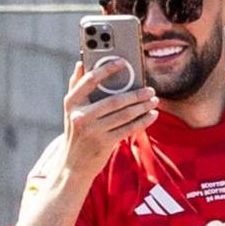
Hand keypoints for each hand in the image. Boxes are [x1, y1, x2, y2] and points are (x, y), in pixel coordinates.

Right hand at [59, 61, 157, 179]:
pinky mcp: (104, 143)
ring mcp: (92, 130)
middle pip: (114, 100)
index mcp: (71, 102)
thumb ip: (76, 87)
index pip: (89, 81)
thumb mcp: (71, 110)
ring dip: (143, 106)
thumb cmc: (77, 131)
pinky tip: (152, 115)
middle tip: (150, 90)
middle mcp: (80, 115)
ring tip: (154, 100)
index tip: (122, 61)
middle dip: (136, 94)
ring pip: (125, 114)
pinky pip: (129, 128)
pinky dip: (143, 120)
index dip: (106, 69)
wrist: (73, 164)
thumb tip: (80, 62)